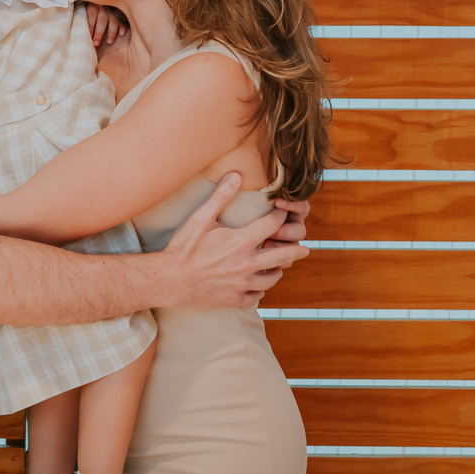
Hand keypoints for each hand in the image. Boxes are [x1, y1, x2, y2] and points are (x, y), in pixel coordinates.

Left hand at [85, 4, 127, 48]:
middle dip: (99, 33)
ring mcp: (115, 7)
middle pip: (102, 20)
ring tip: (109, 42)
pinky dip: (123, 26)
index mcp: (95, 2)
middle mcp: (105, 5)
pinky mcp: (124, 9)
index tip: (89, 36)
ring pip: (113, 21)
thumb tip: (80, 25)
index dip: (90, 27)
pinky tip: (121, 34)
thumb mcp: (91, 1)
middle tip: (96, 43)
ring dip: (111, 32)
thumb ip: (87, 11)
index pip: (91, 15)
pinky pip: (124, 18)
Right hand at [159, 171, 308, 308]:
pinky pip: (258, 295)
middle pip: (283, 255)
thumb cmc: (183, 248)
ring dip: (278, 269)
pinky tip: (259, 284)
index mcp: (242, 241)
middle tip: (305, 248)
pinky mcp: (236, 298)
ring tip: (280, 265)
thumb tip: (236, 174)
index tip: (282, 214)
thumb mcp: (201, 218)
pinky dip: (261, 288)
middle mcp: (248, 264)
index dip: (280, 217)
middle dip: (296, 250)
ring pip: (273, 278)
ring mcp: (243, 284)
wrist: (169, 279)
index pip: (273, 225)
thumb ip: (221, 196)